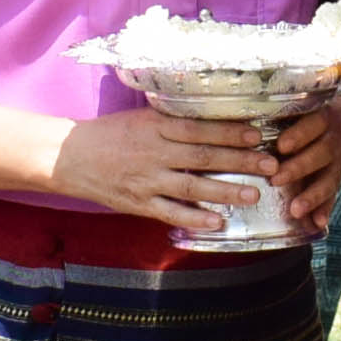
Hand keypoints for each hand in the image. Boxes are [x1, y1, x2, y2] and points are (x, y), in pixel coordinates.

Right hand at [51, 107, 285, 233]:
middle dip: (240, 161)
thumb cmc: (110, 133)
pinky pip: (171, 213)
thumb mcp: (141, 117)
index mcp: (155, 127)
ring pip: (192, 187)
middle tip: (270, 164)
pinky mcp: (139, 203)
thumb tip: (213, 118)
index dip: (230, 133)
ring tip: (254, 194)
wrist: (69, 156)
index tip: (257, 135)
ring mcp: (147, 180)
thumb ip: (172, 121)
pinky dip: (195, 219)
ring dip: (226, 192)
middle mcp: (154, 153)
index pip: (199, 129)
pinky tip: (218, 223)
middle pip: (203, 157)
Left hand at [264, 82, 340, 239]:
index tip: (281, 146)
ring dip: (312, 196)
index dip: (299, 135)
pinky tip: (317, 224)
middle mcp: (333, 141)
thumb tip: (243, 123)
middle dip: (299, 167)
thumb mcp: (305, 108)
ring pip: (329, 180)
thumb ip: (281, 115)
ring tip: (296, 210)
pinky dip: (325, 210)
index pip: (313, 125)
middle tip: (276, 179)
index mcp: (322, 119)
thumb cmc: (312, 116)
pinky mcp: (338, 179)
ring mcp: (338, 162)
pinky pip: (334, 196)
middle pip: (320, 153)